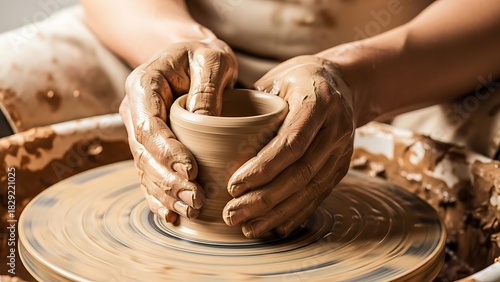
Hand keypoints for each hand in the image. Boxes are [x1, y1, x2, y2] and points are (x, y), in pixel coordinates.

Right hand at [120, 39, 237, 222]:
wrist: (192, 56)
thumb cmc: (204, 55)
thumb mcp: (213, 59)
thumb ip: (207, 88)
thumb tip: (206, 124)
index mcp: (143, 86)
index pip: (149, 126)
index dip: (167, 152)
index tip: (192, 172)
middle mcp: (136, 110)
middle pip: (144, 153)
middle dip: (168, 180)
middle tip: (196, 198)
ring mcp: (141, 129)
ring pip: (146, 168)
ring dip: (165, 193)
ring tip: (191, 210)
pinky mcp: (151, 144)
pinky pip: (150, 173)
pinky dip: (159, 196)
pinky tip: (172, 215)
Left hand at [223, 55, 354, 237]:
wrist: (341, 82)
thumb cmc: (297, 79)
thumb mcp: (274, 79)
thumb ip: (250, 105)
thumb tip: (208, 131)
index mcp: (317, 102)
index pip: (290, 143)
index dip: (262, 169)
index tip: (233, 186)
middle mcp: (336, 129)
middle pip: (300, 173)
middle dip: (265, 199)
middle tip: (232, 214)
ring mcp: (342, 151)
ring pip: (310, 190)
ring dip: (278, 213)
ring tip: (247, 228)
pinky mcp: (341, 168)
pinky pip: (319, 195)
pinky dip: (296, 214)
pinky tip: (274, 228)